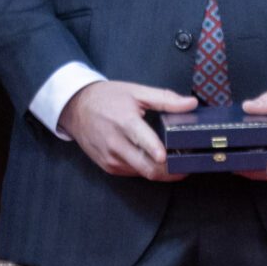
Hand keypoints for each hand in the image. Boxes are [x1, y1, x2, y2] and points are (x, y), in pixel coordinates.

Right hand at [59, 80, 195, 180]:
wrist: (75, 108)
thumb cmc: (107, 98)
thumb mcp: (136, 92)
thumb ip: (165, 99)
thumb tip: (191, 103)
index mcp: (124, 123)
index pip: (143, 142)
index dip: (159, 153)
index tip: (173, 158)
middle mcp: (116, 144)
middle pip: (148, 168)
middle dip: (171, 170)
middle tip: (188, 164)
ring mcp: (111, 159)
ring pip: (142, 173)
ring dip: (161, 171)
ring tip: (176, 162)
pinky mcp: (108, 166)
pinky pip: (133, 173)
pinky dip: (146, 169)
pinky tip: (155, 161)